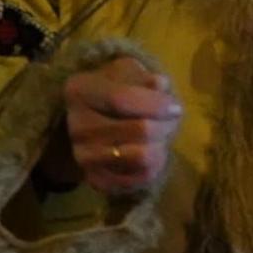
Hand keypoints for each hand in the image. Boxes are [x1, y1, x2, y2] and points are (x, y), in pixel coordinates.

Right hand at [37, 56, 181, 196]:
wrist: (97, 121)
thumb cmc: (117, 89)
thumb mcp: (128, 72)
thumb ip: (144, 76)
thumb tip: (159, 86)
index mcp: (79, 91)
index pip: (121, 99)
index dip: (155, 103)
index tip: (176, 107)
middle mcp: (76, 126)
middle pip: (138, 129)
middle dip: (165, 124)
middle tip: (171, 120)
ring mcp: (84, 156)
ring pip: (142, 156)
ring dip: (161, 144)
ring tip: (162, 135)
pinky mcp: (97, 179)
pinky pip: (140, 178)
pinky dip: (155, 165)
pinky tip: (153, 151)